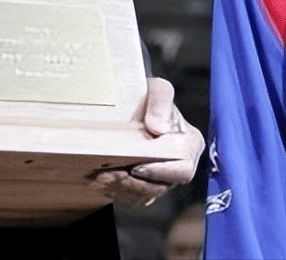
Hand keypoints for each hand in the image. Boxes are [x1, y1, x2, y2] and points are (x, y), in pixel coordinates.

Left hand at [89, 77, 203, 206]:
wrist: (131, 107)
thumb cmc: (148, 98)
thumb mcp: (157, 89)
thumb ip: (161, 101)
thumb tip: (159, 128)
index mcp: (189, 144)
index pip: (182, 169)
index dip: (160, 172)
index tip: (136, 167)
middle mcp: (178, 166)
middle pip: (158, 186)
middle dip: (131, 183)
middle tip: (106, 174)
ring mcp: (161, 179)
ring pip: (142, 195)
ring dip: (118, 187)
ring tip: (97, 176)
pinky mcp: (144, 187)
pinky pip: (130, 197)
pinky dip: (113, 189)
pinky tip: (97, 179)